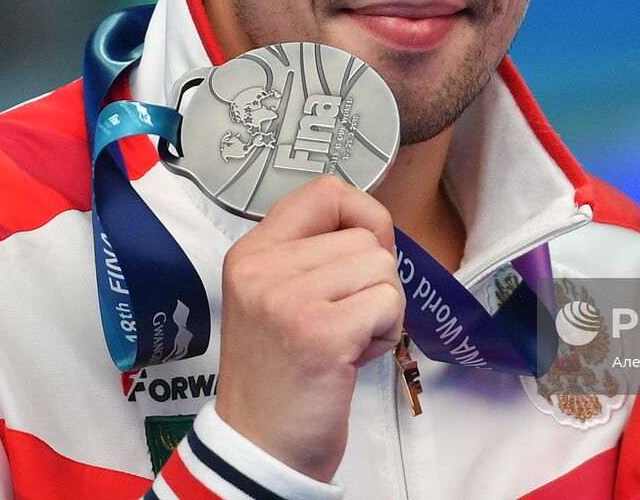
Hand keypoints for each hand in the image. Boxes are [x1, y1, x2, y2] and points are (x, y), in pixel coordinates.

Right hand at [215, 175, 404, 481]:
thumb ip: (314, 254)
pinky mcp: (319, 332)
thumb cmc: (282, 374)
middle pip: (364, 235)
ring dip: (380, 308)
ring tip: (344, 341)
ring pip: (382, 266)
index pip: (324, 192)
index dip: (362, 215)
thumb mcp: (277, 298)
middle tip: (342, 322)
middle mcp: (261, 270)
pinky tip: (352, 358)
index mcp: (251, 253)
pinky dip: (385, 332)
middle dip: (373, 280)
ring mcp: (286, 300)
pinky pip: (388, 301)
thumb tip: (376, 225)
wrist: (260, 447)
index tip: (363, 253)